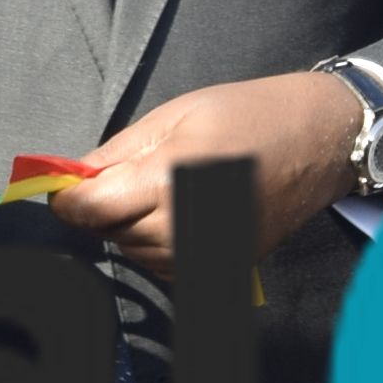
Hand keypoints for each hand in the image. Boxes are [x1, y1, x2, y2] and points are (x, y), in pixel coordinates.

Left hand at [53, 69, 361, 273]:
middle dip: (103, 207)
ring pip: (135, 253)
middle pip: (110, 232)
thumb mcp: (173, 116)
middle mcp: (186, 227)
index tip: (64, 186)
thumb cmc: (247, 115)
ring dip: (130, 227)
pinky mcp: (223, 266)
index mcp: (169, 181)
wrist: (317, 140)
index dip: (68, 198)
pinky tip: (176, 213)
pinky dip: (158, 245)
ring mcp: (207, 253)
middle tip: (123, 174)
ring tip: (158, 189)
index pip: (89, 211)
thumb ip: (115, 153)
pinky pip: (166, 267)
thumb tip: (69, 179)